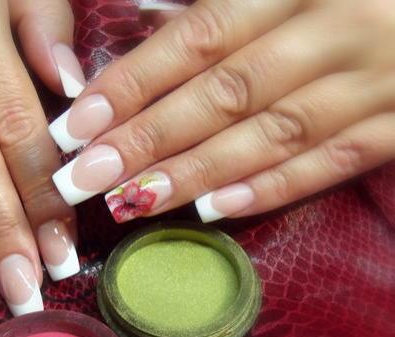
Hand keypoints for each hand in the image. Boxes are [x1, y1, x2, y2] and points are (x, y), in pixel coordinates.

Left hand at [49, 0, 394, 223]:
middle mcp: (333, 28)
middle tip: (87, 178)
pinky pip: (332, 163)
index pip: (198, 39)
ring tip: (135, 200)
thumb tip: (143, 19)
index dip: (135, 84)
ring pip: (272, 135)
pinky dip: (273, 188)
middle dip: (149, 140)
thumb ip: (221, 1)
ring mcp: (373, 80)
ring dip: (198, 172)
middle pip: (225, 94)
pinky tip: (218, 209)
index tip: (79, 125)